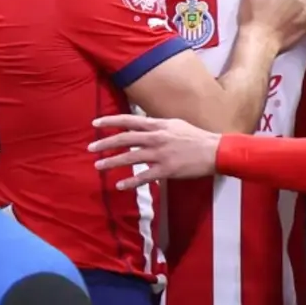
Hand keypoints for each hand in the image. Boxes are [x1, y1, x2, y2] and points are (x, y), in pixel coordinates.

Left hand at [87, 115, 219, 189]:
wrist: (215, 150)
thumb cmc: (195, 137)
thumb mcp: (174, 124)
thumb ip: (156, 124)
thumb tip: (141, 122)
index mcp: (158, 125)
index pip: (129, 120)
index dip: (110, 121)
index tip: (95, 123)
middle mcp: (157, 138)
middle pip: (125, 138)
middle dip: (105, 143)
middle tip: (91, 148)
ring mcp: (161, 154)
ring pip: (131, 157)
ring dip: (112, 161)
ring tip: (99, 166)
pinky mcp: (167, 170)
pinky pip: (144, 177)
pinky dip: (131, 181)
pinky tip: (120, 185)